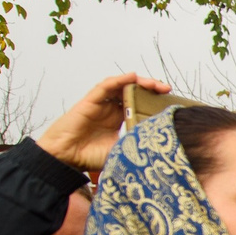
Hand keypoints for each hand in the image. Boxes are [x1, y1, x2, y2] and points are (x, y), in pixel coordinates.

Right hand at [34, 71, 172, 170]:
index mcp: (119, 119)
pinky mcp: (90, 101)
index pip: (140, 104)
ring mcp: (101, 103)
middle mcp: (111, 109)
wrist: (65, 157)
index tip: (170, 104)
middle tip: (167, 90)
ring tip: (155, 84)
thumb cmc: (89, 156)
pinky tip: (132, 77)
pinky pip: (106, 86)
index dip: (154, 101)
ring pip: (122, 86)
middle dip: (151, 88)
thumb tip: (158, 146)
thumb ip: (134, 144)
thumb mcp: (120, 151)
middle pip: (134, 92)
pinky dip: (119, 80)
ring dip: (139, 81)